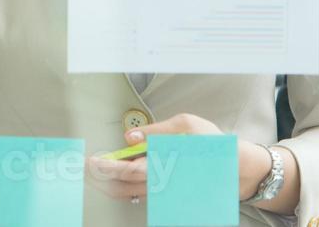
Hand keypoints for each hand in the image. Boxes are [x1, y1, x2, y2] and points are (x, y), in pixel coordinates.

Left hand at [87, 112, 269, 205]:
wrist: (236, 167)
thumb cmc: (212, 144)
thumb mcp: (187, 125)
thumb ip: (156, 131)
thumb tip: (130, 136)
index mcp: (166, 165)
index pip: (129, 171)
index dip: (107, 168)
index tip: (92, 161)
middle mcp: (162, 182)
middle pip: (122, 186)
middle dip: (99, 178)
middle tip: (82, 167)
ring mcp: (162, 190)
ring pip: (127, 193)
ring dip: (106, 184)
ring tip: (90, 171)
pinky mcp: (163, 191)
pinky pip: (136, 193)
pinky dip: (118, 186)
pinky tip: (107, 176)